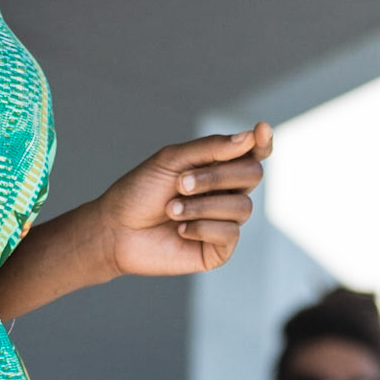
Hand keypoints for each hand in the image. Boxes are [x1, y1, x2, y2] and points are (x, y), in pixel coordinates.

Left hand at [96, 125, 273, 280]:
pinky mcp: (219, 250)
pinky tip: (180, 230)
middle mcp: (227, 193)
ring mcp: (225, 221)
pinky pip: (230, 233)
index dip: (263, 142)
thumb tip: (249, 137)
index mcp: (217, 167)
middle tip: (181, 183)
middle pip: (252, 175)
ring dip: (202, 205)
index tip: (261, 129)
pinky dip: (202, 227)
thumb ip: (211, 148)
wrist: (116, 230)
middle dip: (216, 177)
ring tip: (171, 209)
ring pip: (242, 206)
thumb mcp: (172, 161)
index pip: (253, 154)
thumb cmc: (140, 192)